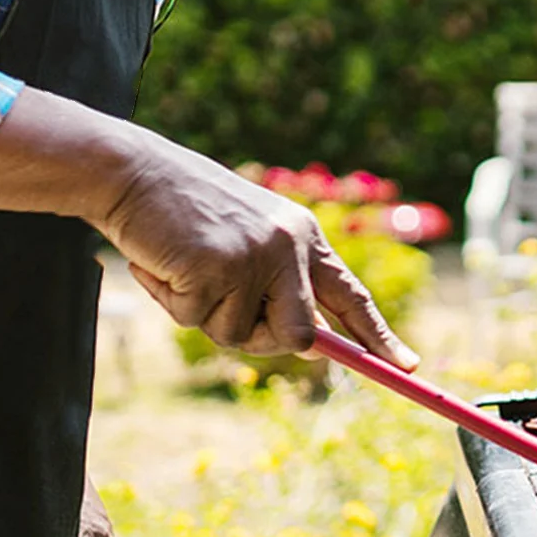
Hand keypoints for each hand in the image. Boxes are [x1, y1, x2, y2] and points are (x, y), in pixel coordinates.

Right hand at [93, 128, 417, 365]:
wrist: (130, 170)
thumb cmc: (183, 208)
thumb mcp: (247, 236)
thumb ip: (280, 284)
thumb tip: (313, 343)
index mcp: (303, 235)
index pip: (350, 294)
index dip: (379, 335)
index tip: (407, 367)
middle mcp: (289, 246)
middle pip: (303, 336)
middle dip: (266, 340)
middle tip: (226, 309)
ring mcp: (255, 259)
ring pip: (240, 336)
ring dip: (205, 316)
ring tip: (184, 268)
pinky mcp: (215, 271)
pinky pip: (195, 321)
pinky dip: (171, 302)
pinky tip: (162, 263)